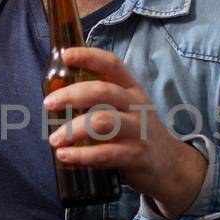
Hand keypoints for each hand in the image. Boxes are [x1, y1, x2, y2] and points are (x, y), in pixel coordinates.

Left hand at [44, 47, 207, 218]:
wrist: (170, 165)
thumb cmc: (137, 132)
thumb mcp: (126, 109)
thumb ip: (99, 101)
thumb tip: (56, 97)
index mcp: (131, 89)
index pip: (112, 64)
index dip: (89, 56)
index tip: (66, 55)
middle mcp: (136, 105)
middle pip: (103, 92)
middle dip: (71, 95)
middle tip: (48, 104)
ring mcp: (138, 130)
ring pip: (102, 122)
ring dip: (72, 129)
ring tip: (54, 139)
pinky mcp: (136, 155)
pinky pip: (105, 153)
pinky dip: (81, 156)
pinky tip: (64, 155)